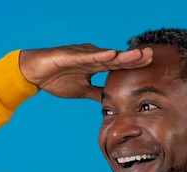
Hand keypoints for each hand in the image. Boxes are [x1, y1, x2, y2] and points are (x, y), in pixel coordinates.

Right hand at [19, 44, 152, 101]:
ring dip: (122, 55)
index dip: (133, 65)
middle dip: (133, 57)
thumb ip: (96, 93)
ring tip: (138, 55)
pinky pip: (87, 56)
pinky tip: (112, 55)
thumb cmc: (55, 79)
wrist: (34, 74)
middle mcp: (91, 58)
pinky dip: (100, 55)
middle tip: (151, 55)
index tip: (150, 64)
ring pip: (105, 55)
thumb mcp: (81, 90)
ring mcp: (82, 55)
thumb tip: (109, 101)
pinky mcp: (70, 55)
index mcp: (94, 66)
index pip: (118, 65)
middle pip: (116, 57)